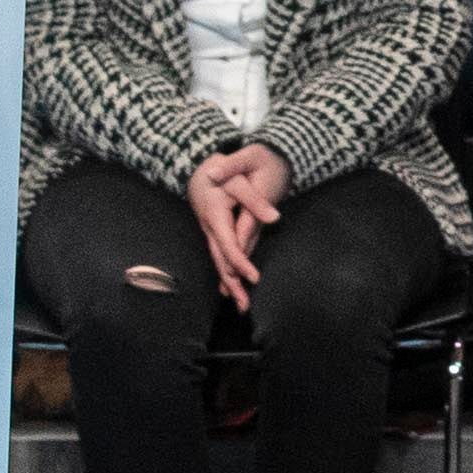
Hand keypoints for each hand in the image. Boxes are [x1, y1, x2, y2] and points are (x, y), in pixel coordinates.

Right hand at [185, 147, 273, 307]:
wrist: (198, 166)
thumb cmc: (223, 172)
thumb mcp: (239, 180)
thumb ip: (256, 201)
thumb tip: (275, 219)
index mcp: (215, 217)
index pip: (229, 246)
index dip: (241, 263)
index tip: (254, 278)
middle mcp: (210, 228)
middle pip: (221, 261)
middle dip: (233, 284)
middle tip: (245, 306)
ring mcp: (210, 232)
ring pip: (219, 261)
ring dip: (229, 283)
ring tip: (241, 304)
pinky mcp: (213, 232)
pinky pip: (219, 256)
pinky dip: (225, 272)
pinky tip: (230, 286)